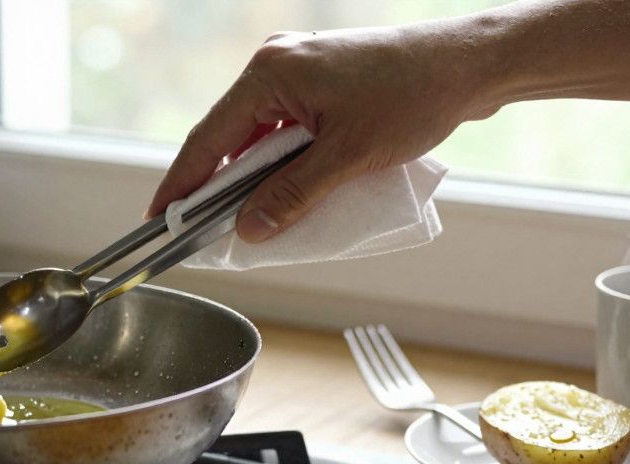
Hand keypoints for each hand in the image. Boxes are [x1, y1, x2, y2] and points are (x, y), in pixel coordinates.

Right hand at [146, 25, 497, 242]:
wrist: (470, 64)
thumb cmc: (414, 96)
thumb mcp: (348, 157)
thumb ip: (293, 196)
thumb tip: (251, 231)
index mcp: (271, 73)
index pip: (208, 139)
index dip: (181, 184)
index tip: (159, 220)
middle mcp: (277, 66)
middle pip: (229, 139)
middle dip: (218, 188)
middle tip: (201, 233)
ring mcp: (300, 72)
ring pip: (258, 137)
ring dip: (255, 179)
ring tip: (245, 222)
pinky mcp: (322, 84)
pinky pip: (284, 131)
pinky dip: (280, 164)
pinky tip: (285, 194)